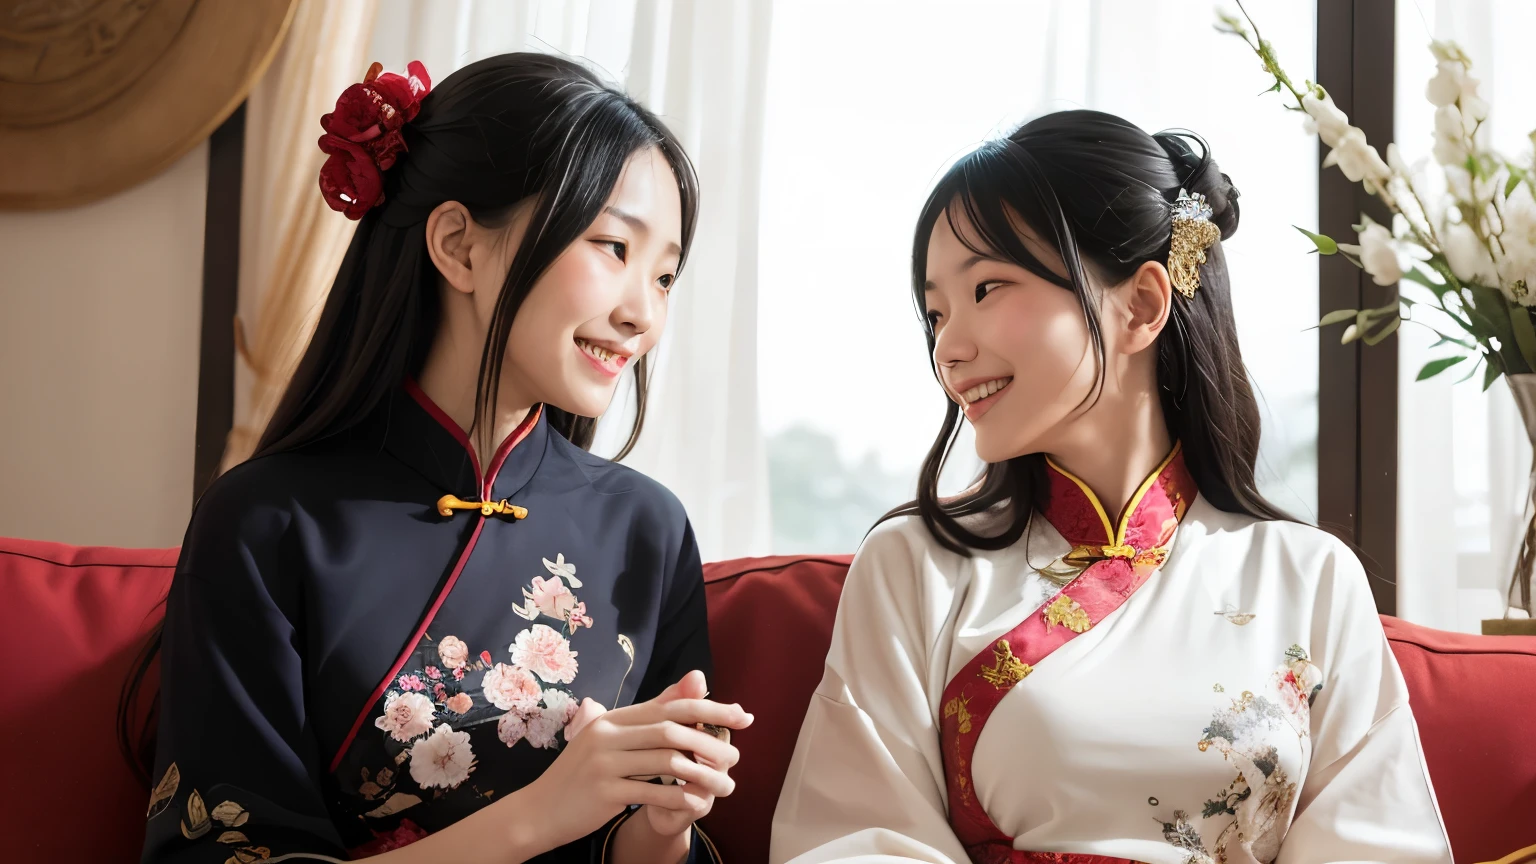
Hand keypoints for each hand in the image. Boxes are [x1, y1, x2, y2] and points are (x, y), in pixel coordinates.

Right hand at [521, 670, 752, 851]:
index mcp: (612, 718)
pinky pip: (651, 791)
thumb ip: (650, 714)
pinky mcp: (603, 793)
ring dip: (703, 774)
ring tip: (726, 786)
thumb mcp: (611, 740)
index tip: (742, 716)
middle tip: (737, 757)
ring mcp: (603, 763)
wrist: (538, 811)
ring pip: (667, 761)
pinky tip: (699, 804)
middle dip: (711, 741)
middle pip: (671, 730)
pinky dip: (679, 797)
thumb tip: (694, 681)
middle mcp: (607, 735)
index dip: (710, 709)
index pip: (669, 706)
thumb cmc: (582, 775)